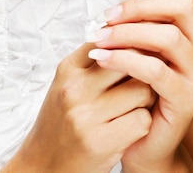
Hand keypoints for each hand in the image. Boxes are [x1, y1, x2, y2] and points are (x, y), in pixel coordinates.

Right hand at [3, 43, 154, 172]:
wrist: (44, 164)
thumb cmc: (62, 121)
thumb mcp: (67, 83)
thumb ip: (92, 60)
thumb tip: (127, 33)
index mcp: (68, 69)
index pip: (109, 39)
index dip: (130, 44)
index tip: (141, 51)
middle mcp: (74, 89)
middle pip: (131, 61)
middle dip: (144, 69)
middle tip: (148, 78)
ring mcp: (86, 115)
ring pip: (143, 91)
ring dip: (146, 99)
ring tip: (136, 105)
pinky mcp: (101, 142)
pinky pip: (142, 121)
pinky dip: (143, 124)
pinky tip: (131, 127)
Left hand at [88, 0, 192, 172]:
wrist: (144, 140)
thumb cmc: (141, 87)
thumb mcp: (142, 42)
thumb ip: (146, 9)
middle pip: (182, 6)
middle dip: (138, 4)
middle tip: (106, 15)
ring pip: (168, 36)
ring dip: (126, 32)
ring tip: (98, 37)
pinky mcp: (188, 100)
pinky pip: (155, 69)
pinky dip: (124, 58)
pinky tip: (101, 57)